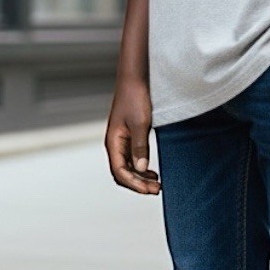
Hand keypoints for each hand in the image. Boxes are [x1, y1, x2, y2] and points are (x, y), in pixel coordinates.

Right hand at [105, 78, 160, 194]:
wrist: (134, 80)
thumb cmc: (134, 98)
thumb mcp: (140, 124)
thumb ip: (140, 147)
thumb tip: (141, 168)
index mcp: (113, 142)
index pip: (120, 172)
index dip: (135, 184)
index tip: (150, 189)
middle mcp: (114, 145)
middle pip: (123, 173)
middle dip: (138, 184)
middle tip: (156, 189)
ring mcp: (121, 142)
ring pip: (128, 168)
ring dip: (140, 178)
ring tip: (156, 183)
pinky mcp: (128, 138)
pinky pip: (132, 160)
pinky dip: (141, 169)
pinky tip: (152, 172)